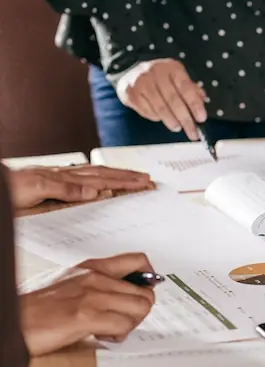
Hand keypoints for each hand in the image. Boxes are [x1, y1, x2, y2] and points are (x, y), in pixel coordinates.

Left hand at [9, 166, 151, 209]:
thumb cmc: (11, 189)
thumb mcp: (38, 189)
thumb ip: (68, 189)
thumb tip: (96, 191)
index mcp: (66, 178)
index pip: (103, 179)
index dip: (126, 181)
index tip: (145, 182)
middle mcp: (66, 176)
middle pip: (104, 175)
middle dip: (128, 177)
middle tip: (148, 180)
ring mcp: (62, 178)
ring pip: (97, 175)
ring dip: (117, 177)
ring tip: (134, 177)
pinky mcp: (55, 184)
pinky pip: (85, 180)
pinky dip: (100, 180)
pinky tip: (103, 181)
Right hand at [19, 253, 156, 355]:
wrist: (16, 321)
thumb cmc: (41, 309)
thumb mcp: (74, 286)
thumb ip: (101, 286)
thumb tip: (130, 293)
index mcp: (93, 268)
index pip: (137, 261)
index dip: (149, 278)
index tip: (146, 291)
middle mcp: (96, 278)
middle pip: (145, 294)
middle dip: (138, 312)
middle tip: (121, 320)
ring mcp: (92, 296)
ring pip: (140, 309)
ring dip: (130, 324)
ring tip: (111, 328)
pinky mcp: (86, 316)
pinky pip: (124, 325)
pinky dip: (119, 336)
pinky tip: (103, 336)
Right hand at [116, 59, 206, 140]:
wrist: (131, 73)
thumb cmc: (160, 78)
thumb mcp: (178, 78)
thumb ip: (191, 90)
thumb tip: (201, 102)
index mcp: (172, 68)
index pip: (186, 88)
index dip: (195, 105)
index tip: (201, 118)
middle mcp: (156, 72)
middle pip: (173, 100)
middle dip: (185, 119)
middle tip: (193, 132)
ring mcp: (142, 82)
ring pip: (160, 107)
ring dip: (171, 121)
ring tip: (177, 127)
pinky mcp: (131, 93)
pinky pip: (147, 110)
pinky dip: (156, 117)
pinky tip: (160, 118)